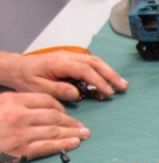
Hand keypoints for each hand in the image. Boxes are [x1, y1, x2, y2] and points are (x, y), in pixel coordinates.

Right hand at [0, 92, 89, 158]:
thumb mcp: (0, 105)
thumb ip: (17, 104)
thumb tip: (42, 109)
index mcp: (12, 101)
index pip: (45, 100)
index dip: (60, 107)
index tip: (67, 113)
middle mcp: (19, 116)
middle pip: (54, 116)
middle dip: (71, 122)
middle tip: (83, 126)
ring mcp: (21, 134)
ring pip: (55, 131)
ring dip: (73, 133)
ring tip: (84, 134)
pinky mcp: (22, 151)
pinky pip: (49, 146)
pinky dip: (64, 144)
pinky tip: (74, 143)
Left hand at [2, 52, 126, 100]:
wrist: (18, 68)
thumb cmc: (27, 79)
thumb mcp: (39, 88)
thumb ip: (58, 90)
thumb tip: (77, 93)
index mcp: (60, 63)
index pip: (85, 70)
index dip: (99, 81)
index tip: (109, 93)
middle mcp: (67, 57)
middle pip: (94, 62)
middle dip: (111, 74)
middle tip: (123, 87)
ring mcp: (70, 56)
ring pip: (94, 60)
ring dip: (110, 72)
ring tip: (121, 83)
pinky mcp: (71, 59)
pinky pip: (90, 62)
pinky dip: (102, 70)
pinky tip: (109, 78)